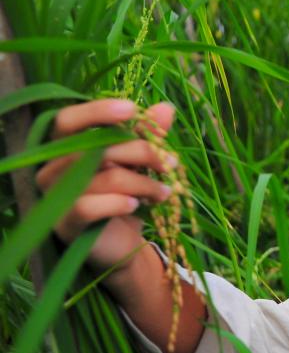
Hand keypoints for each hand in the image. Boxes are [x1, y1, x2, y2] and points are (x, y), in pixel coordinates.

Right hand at [35, 99, 176, 273]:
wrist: (123, 244)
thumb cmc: (126, 196)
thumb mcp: (140, 164)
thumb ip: (148, 136)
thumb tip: (166, 108)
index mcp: (66, 148)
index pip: (68, 120)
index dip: (97, 112)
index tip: (133, 109)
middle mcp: (53, 168)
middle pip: (97, 148)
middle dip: (142, 152)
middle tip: (171, 163)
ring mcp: (56, 197)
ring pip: (105, 177)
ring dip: (144, 182)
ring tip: (164, 192)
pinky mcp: (65, 223)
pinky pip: (90, 206)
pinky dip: (119, 203)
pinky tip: (136, 205)